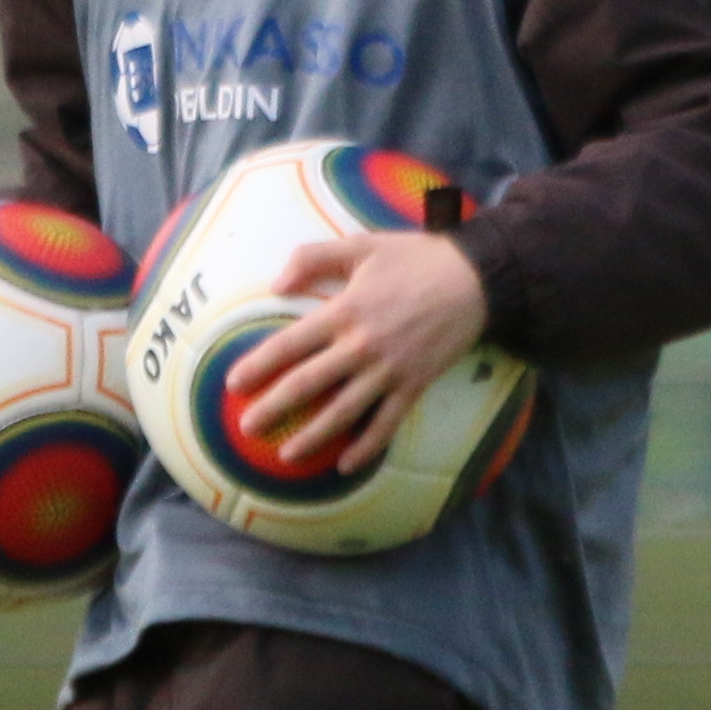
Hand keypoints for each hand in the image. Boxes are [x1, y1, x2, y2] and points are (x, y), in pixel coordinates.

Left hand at [226, 232, 490, 472]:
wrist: (476, 279)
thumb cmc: (416, 257)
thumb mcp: (361, 244)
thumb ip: (313, 258)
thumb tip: (275, 284)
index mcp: (344, 311)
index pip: (290, 345)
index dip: (259, 365)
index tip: (234, 383)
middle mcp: (361, 346)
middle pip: (308, 384)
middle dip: (273, 408)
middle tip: (246, 427)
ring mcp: (389, 371)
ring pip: (342, 412)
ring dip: (312, 436)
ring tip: (285, 456)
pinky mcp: (414, 386)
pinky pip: (386, 424)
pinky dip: (366, 447)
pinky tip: (345, 465)